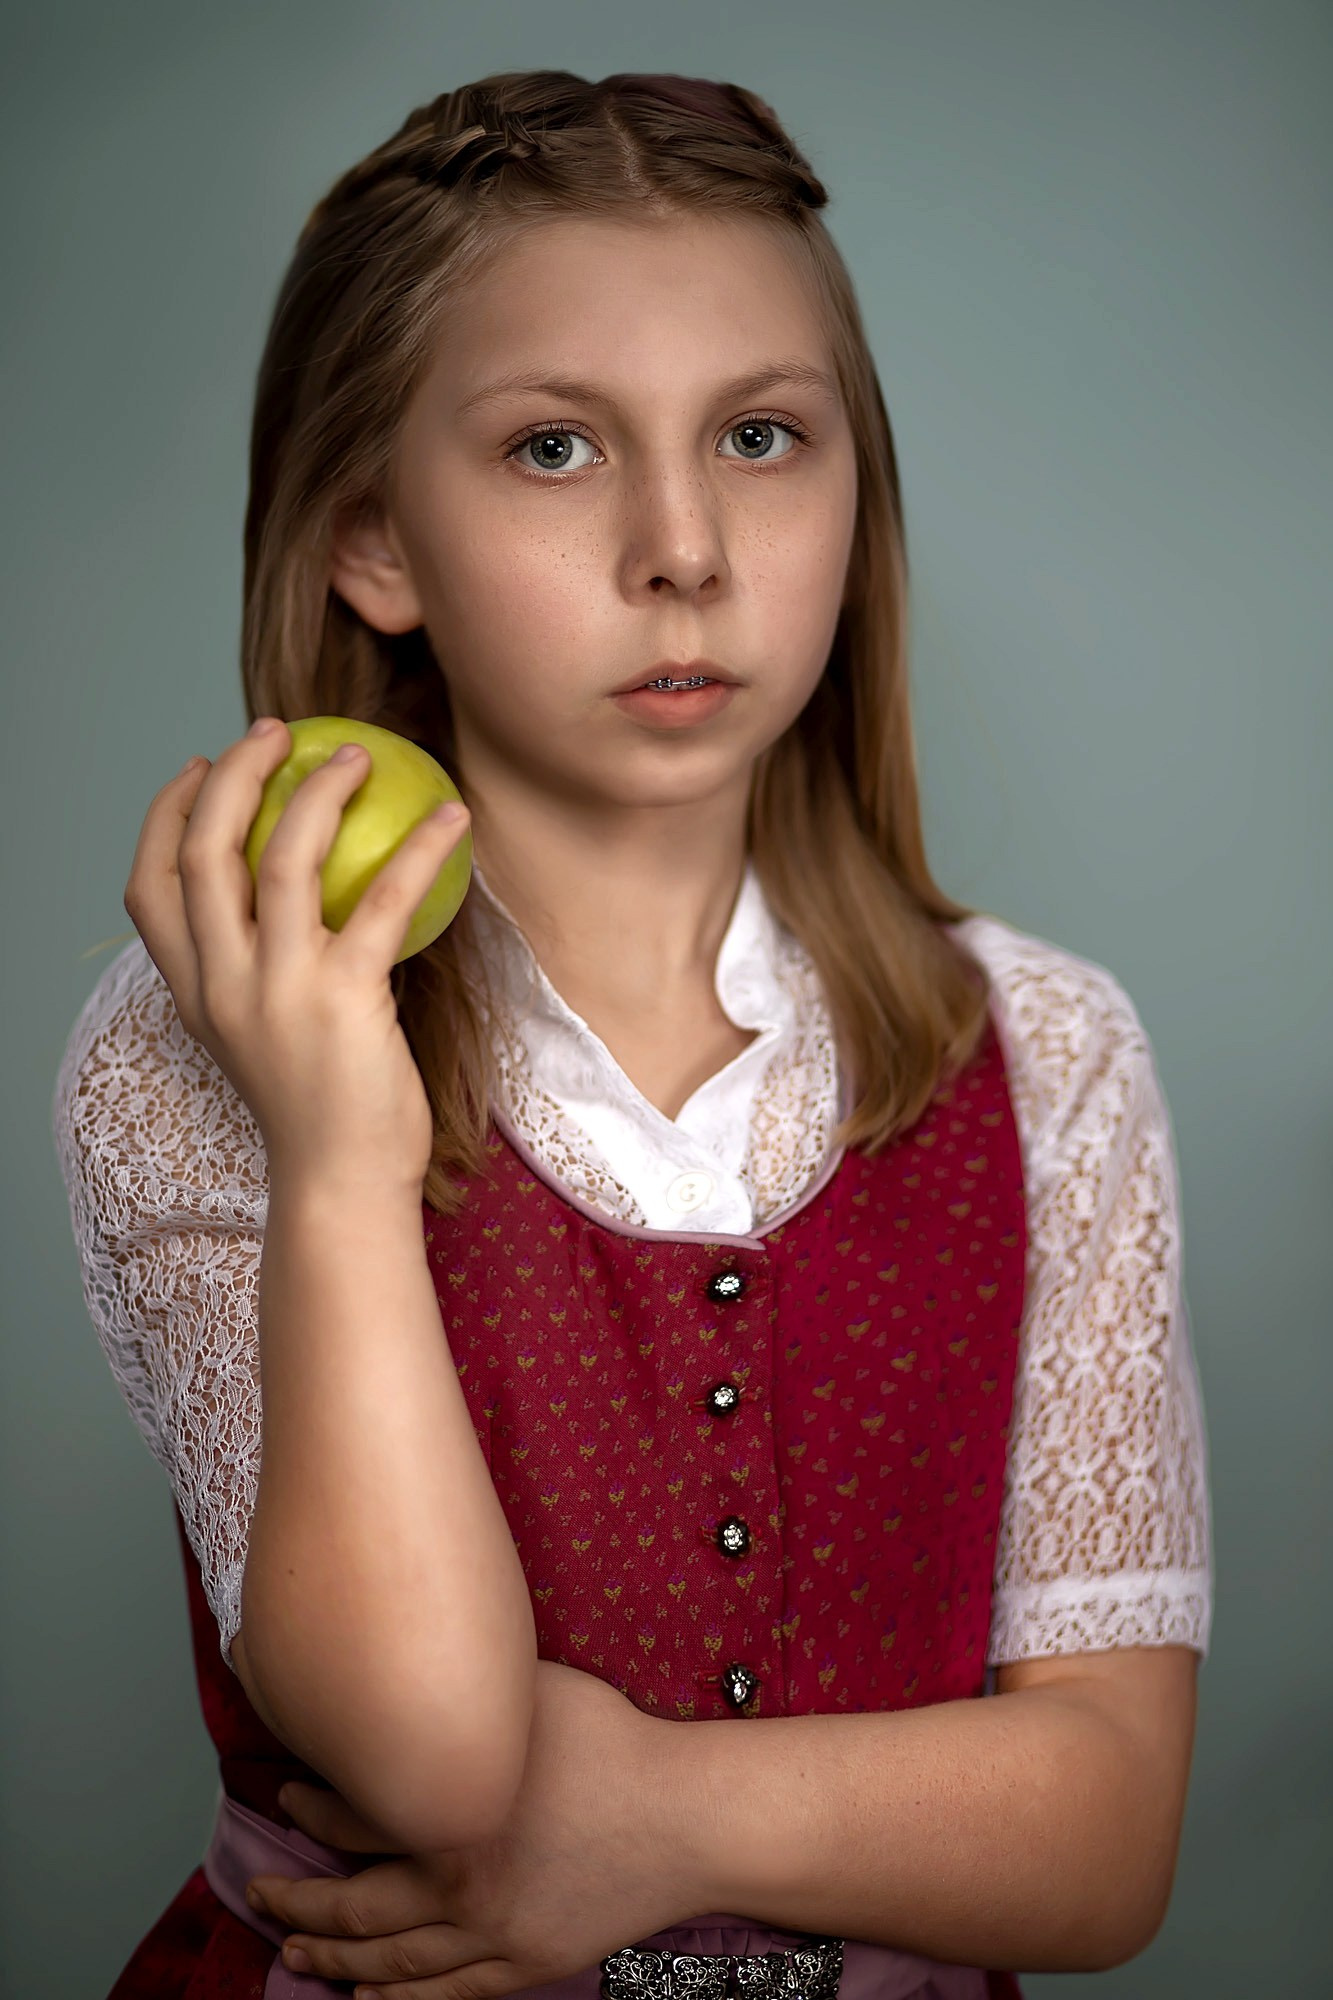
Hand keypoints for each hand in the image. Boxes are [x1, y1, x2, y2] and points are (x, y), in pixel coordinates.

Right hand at [122, 719, 470, 1191]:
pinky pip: (381, 900)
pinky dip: (418, 849)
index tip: (200, 768)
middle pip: (205, 852)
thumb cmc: (319, 1109)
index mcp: (194, 993)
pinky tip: (450, 819)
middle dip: (235, 776)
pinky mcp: (345, 999)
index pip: (149, 886)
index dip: (166, 815)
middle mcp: (223, 985)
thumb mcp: (262, 1036)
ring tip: (360, 757)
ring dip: (320, 792)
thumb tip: (299, 898)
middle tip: (276, 733)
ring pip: (282, 858)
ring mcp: (279, 990)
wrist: (343, 1184)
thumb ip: (259, 972)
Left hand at [247, 1660, 704, 1999]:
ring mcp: (493, 1933)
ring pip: (391, 1961)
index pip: (355, 1817)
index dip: (311, 1808)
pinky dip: (397, 1999)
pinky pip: (445, 1995)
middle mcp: (460, 1881)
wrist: (687, 1815)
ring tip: (296, 1949)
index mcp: (455, 1809)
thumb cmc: (614, 1741)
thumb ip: (470, 1701)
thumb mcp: (531, 1693)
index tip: (286, 1796)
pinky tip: (365, 1994)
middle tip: (262, 1891)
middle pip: (356, 1905)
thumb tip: (421, 1673)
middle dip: (300, 1900)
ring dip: (335, 1955)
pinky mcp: (525, 1963)